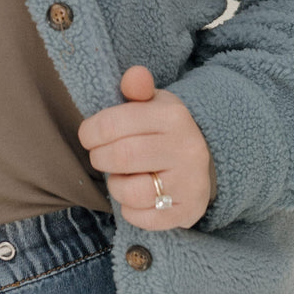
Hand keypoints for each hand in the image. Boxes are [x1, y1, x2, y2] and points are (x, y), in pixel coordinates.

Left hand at [78, 66, 211, 230]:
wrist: (205, 159)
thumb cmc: (164, 128)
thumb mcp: (154, 102)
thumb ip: (137, 88)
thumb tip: (135, 74)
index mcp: (173, 117)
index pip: (116, 123)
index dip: (91, 131)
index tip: (88, 135)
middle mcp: (185, 150)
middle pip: (122, 157)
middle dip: (100, 158)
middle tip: (100, 156)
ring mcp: (188, 183)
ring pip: (132, 191)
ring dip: (115, 185)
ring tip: (119, 176)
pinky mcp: (187, 212)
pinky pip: (143, 218)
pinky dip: (129, 209)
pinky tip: (134, 195)